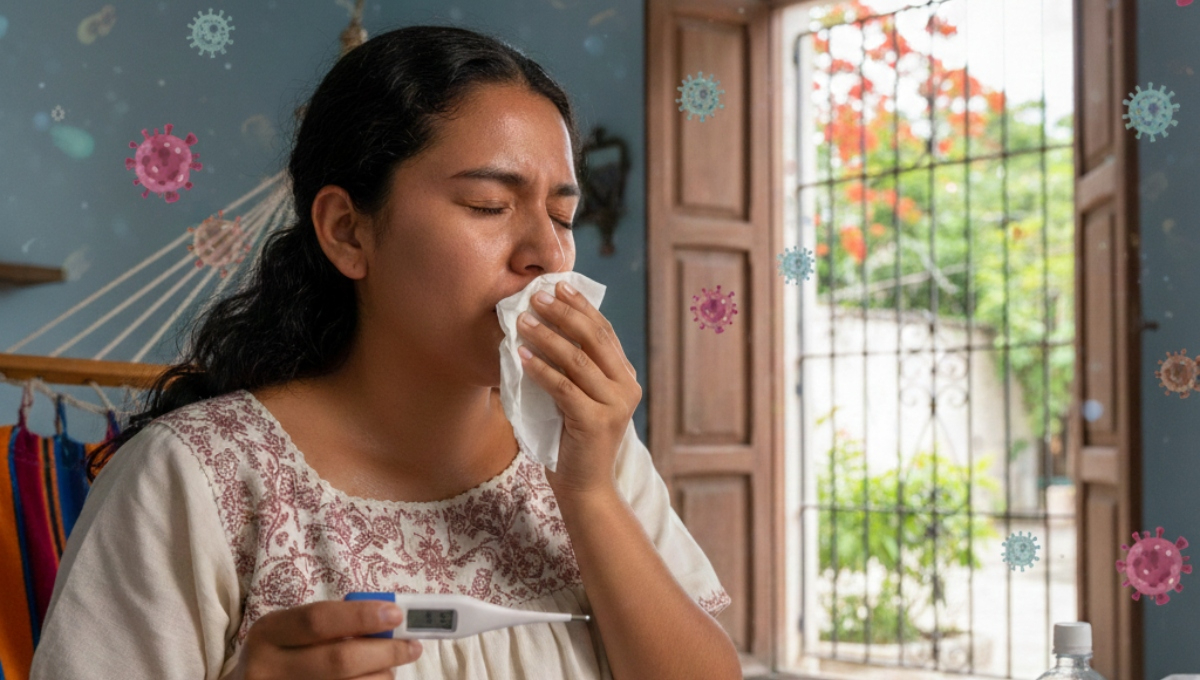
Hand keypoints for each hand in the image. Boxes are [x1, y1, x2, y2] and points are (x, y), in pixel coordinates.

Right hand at [230, 600, 421, 679]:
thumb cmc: (284, 656)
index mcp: (268, 633)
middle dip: (385, 652)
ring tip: (391, 670)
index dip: (361, 616)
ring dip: (381, 678)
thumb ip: (334, 626)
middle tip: (412, 646)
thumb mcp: (293, 633)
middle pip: (339, 660)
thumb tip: (390, 625)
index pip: (319, 620)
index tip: (396, 614)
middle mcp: (268, 669)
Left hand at [516, 279, 641, 498]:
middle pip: (594, 339)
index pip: (604, 332)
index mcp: (625, 378)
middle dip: (564, 313)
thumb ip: (572, 369)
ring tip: (522, 321)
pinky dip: (540, 369)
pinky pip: (564, 387)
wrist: (584, 486)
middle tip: (537, 296)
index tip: (559, 286)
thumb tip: (540, 327)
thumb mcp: (577, 398)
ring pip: (577, 360)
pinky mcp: (596, 422)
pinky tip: (521, 356)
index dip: (581, 307)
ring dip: (546, 337)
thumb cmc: (573, 441)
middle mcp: (627, 388)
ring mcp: (615, 406)